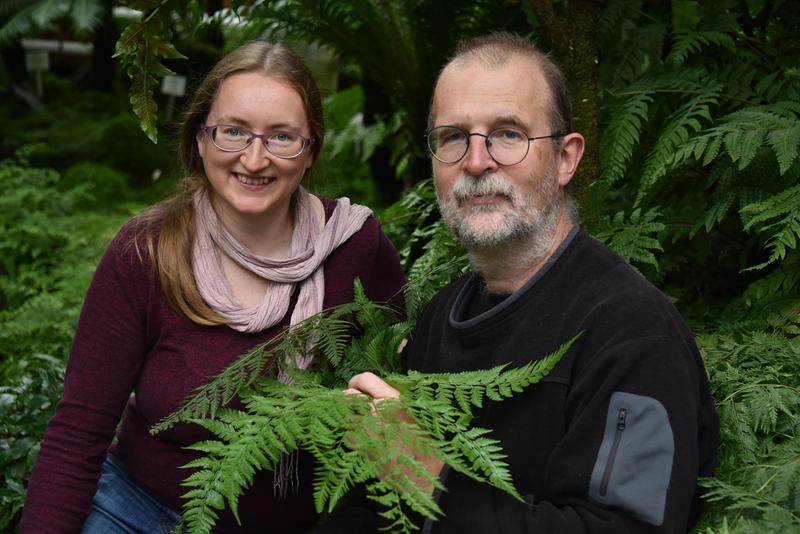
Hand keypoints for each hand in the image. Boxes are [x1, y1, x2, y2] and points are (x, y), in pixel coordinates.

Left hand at [345, 372, 443, 494]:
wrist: (420, 474)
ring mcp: (365, 431)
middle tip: (356, 402)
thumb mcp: (416, 413)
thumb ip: (395, 399)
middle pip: (349, 395)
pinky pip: (348, 433)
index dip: (358, 381)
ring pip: (346, 414)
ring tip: (363, 421)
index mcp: (393, 401)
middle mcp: (376, 413)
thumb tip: (376, 390)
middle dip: (350, 397)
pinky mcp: (360, 448)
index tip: (358, 385)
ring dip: (351, 415)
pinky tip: (364, 438)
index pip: (365, 379)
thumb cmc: (423, 442)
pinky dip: (353, 433)